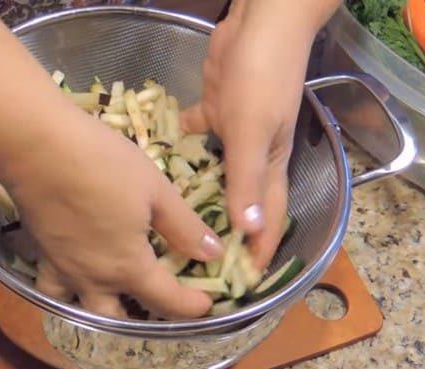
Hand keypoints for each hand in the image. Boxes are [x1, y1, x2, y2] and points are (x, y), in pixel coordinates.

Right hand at [0, 110, 221, 318]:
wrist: (37, 145)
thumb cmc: (103, 163)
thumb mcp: (156, 190)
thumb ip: (184, 227)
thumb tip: (213, 253)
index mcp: (128, 267)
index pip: (166, 301)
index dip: (191, 307)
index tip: (206, 304)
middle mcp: (93, 279)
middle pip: (119, 322)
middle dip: (142, 322)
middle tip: (160, 306)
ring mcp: (62, 268)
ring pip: (80, 310)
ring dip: (99, 313)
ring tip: (114, 298)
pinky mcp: (41, 252)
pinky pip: (54, 285)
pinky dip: (66, 289)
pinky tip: (76, 269)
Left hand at [181, 0, 319, 268]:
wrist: (259, 24)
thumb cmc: (262, 79)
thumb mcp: (254, 132)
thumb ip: (248, 179)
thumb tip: (247, 230)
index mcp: (270, 168)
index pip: (266, 222)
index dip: (256, 253)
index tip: (238, 285)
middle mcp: (253, 159)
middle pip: (239, 207)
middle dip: (223, 236)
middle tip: (193, 263)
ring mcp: (233, 136)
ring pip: (214, 178)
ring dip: (198, 200)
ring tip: (169, 226)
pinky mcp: (212, 114)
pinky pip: (194, 141)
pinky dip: (178, 153)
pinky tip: (154, 166)